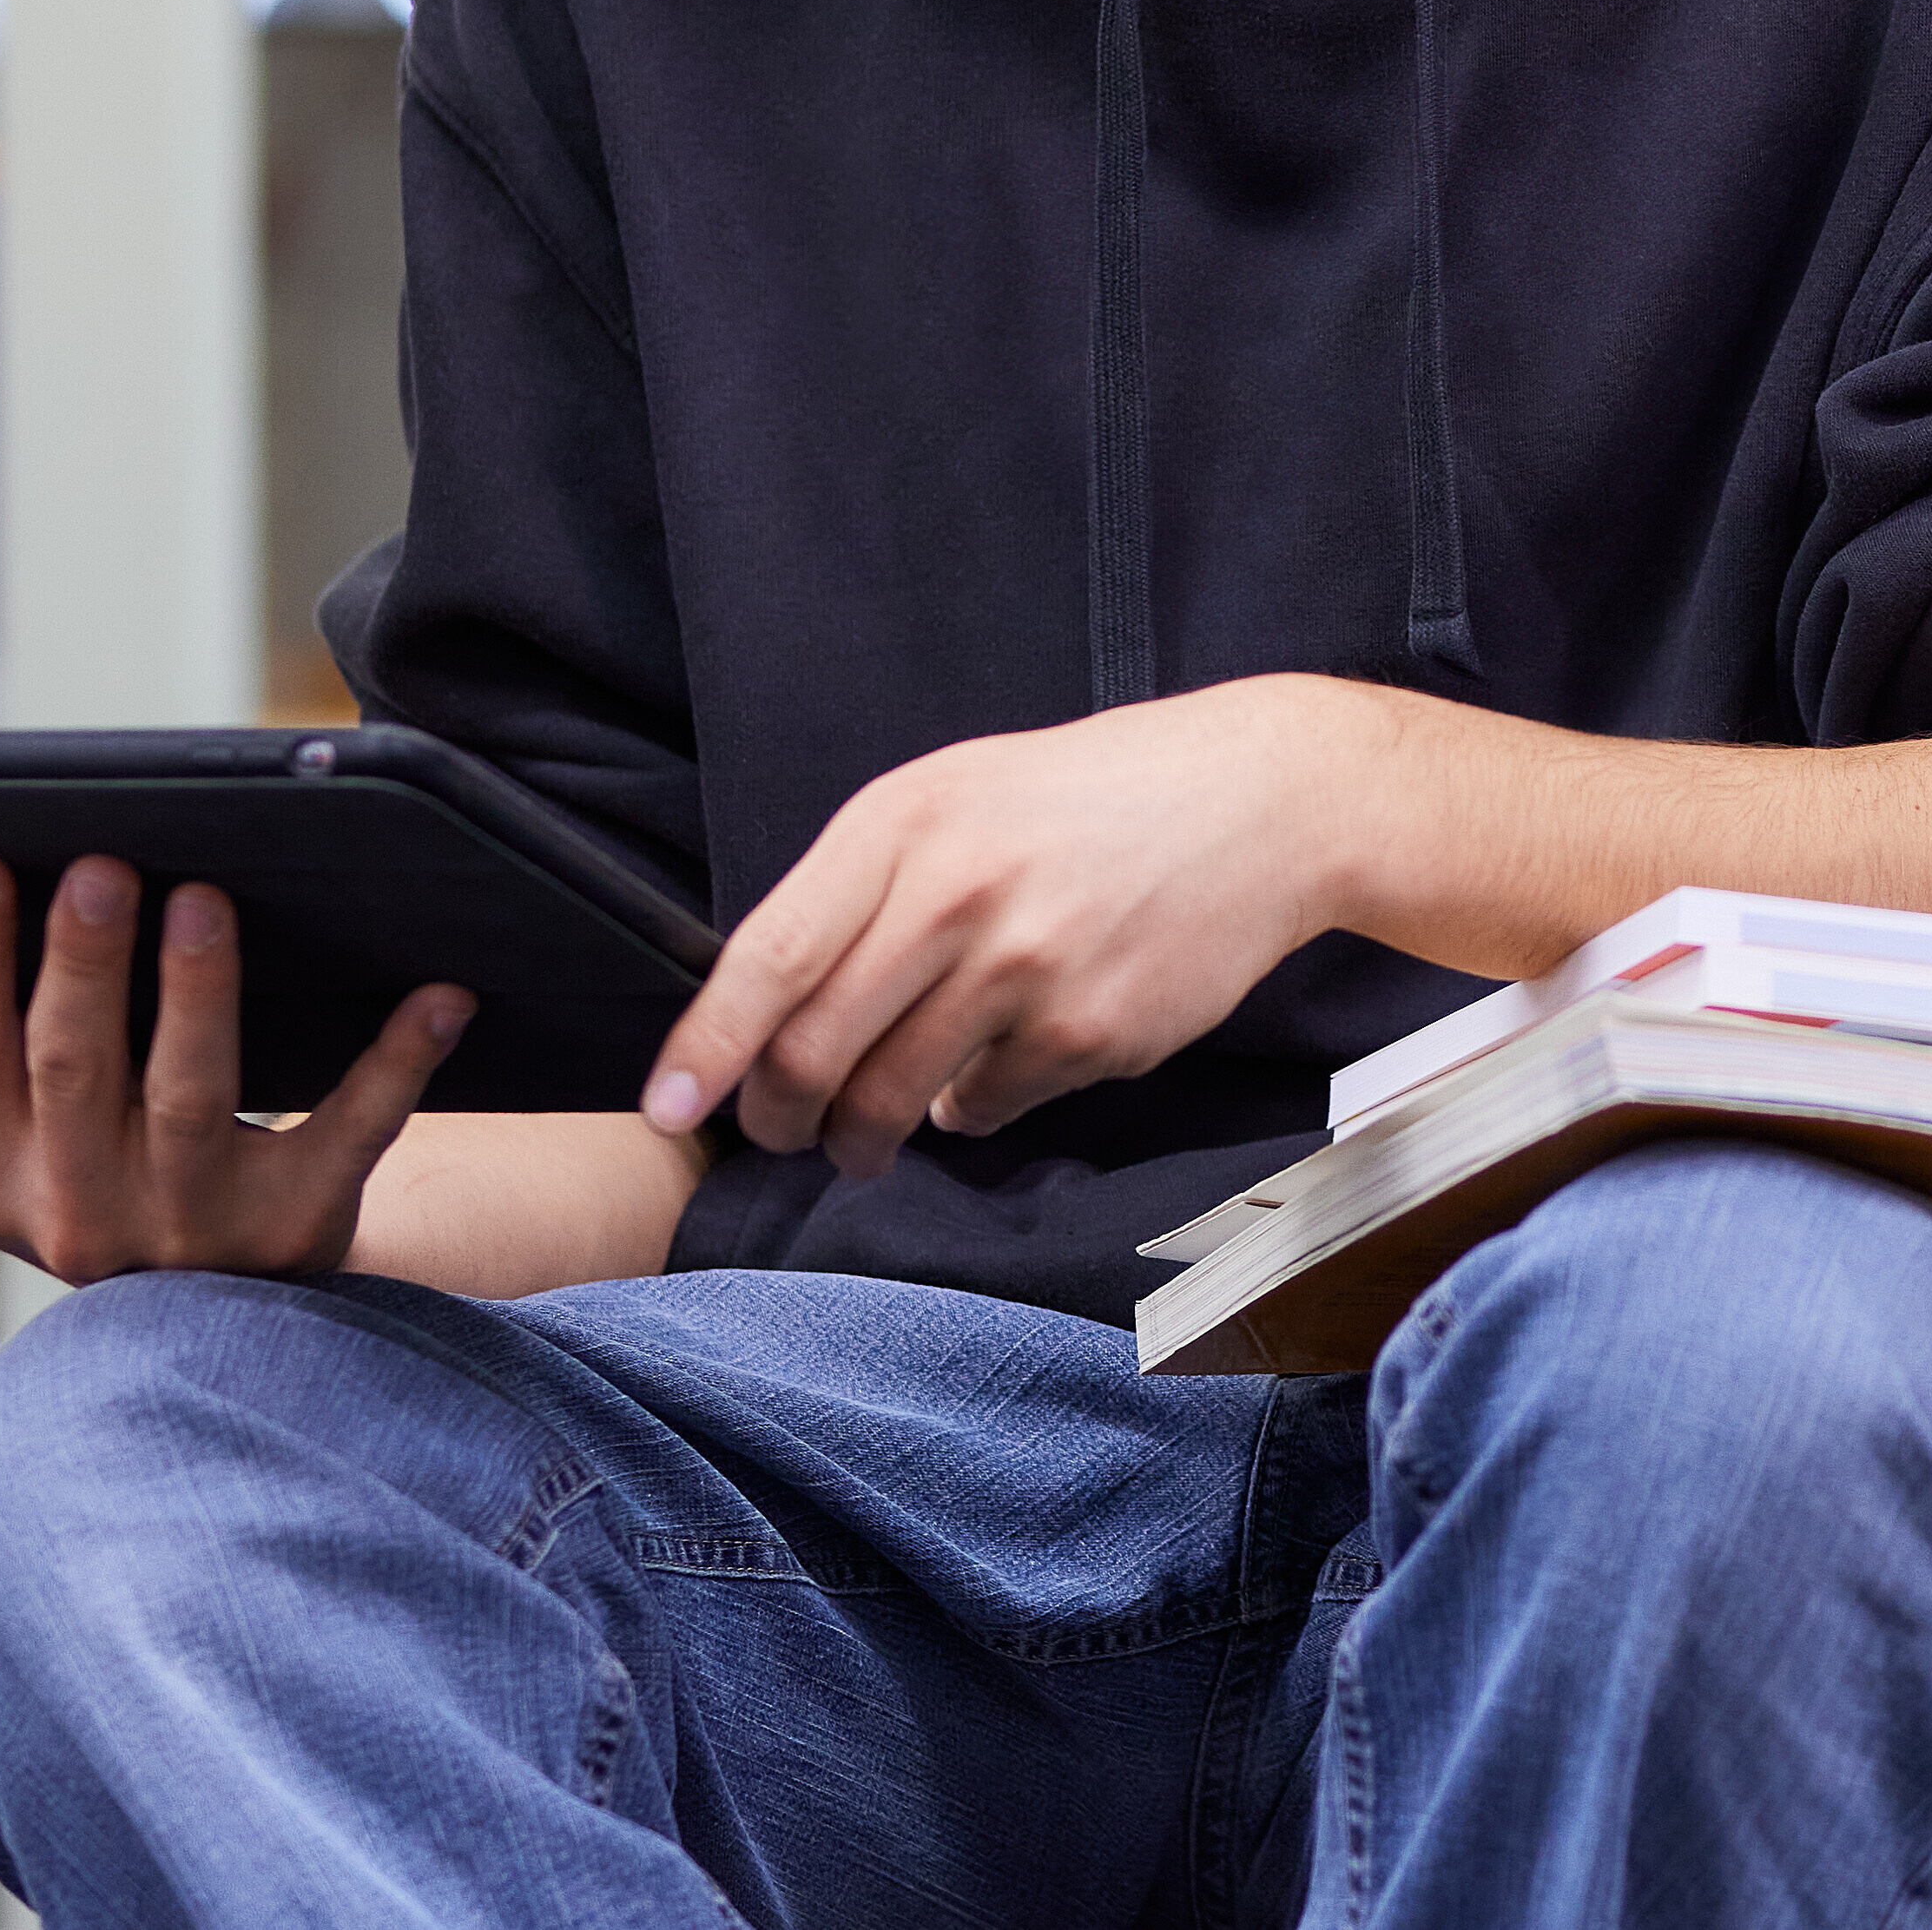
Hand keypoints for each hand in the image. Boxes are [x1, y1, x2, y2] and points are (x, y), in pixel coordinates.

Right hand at [0, 853, 468, 1284]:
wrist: (222, 1306)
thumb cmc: (93, 1167)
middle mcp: (77, 1217)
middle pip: (72, 1069)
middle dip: (79, 963)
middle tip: (100, 863)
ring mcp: (191, 1232)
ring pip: (190, 1097)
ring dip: (198, 995)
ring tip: (204, 899)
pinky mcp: (299, 1232)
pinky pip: (351, 1136)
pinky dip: (398, 1062)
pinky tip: (440, 993)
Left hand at [649, 680, 1369, 1176]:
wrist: (1261, 802)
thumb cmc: (1094, 799)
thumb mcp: (960, 794)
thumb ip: (869, 887)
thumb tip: (782, 1008)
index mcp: (907, 822)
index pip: (770, 957)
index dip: (706, 1047)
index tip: (671, 1105)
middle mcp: (957, 894)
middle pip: (817, 1050)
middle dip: (779, 1115)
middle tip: (780, 1130)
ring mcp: (1027, 970)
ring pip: (893, 1098)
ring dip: (863, 1137)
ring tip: (867, 1136)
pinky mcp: (1089, 1034)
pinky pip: (988, 1108)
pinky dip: (971, 1108)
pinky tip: (995, 1069)